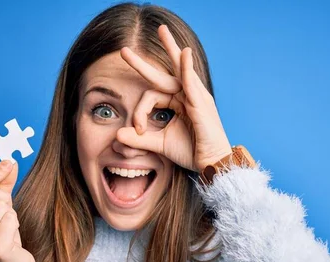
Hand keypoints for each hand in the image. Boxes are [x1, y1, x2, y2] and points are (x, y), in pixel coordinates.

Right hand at [0, 160, 35, 261]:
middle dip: (3, 199)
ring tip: (7, 229)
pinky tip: (12, 237)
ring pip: (0, 206)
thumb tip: (8, 162)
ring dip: (11, 214)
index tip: (8, 163)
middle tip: (7, 213)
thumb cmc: (2, 235)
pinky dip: (16, 224)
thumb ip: (1, 184)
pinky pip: (11, 220)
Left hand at [118, 24, 232, 171]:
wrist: (211, 163)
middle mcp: (187, 94)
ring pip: (177, 70)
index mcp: (179, 101)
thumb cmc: (191, 151)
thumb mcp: (159, 144)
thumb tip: (117, 136)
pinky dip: (187, 68)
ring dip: (170, 48)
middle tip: (127, 48)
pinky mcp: (202, 103)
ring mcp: (196, 96)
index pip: (151, 96)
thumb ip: (139, 139)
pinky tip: (183, 53)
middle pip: (164, 72)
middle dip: (146, 60)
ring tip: (161, 31)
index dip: (140, 112)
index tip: (137, 130)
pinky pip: (192, 82)